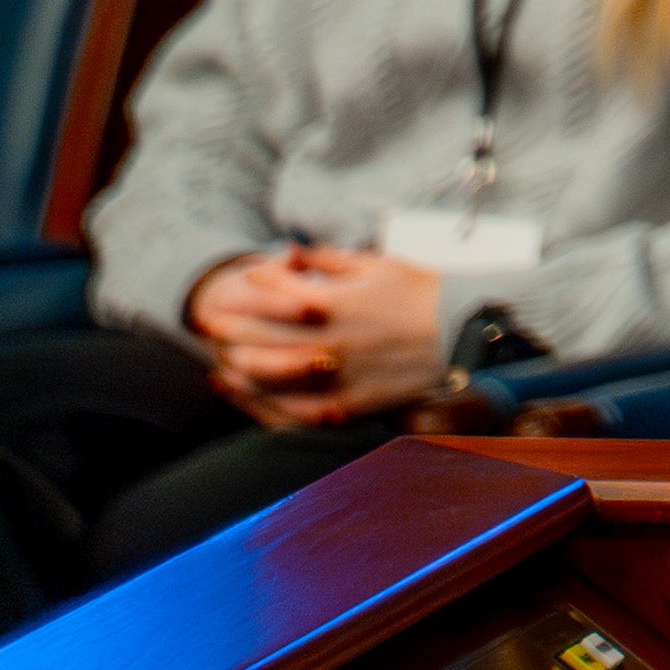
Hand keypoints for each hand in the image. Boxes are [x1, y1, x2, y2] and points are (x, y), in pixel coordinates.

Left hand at [185, 245, 447, 426]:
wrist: (461, 330)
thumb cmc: (419, 290)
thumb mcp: (372, 264)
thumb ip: (325, 260)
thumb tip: (290, 255)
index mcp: (331, 304)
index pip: (269, 297)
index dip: (243, 292)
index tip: (228, 288)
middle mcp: (327, 343)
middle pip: (260, 340)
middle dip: (228, 332)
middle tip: (207, 327)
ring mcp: (337, 378)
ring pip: (271, 382)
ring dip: (239, 376)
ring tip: (220, 370)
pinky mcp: (351, 404)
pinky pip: (301, 413)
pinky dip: (273, 410)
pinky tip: (258, 405)